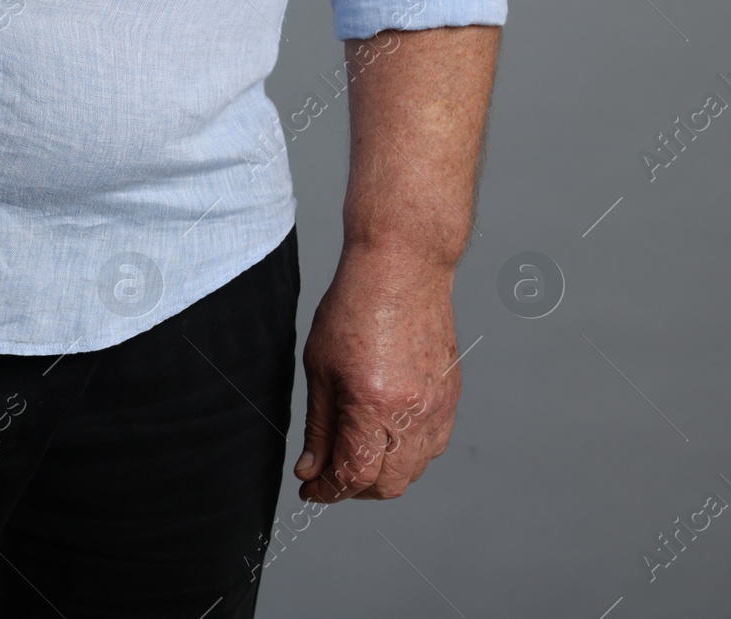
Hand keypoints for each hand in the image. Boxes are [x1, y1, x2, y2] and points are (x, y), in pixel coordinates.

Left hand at [293, 247, 460, 502]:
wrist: (403, 270)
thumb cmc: (356, 307)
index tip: (310, 491)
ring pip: (414, 470)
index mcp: (375, 406)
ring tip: (353, 454)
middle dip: (354, 489)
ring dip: (382, 474)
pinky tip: (383, 434)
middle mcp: (414, 414)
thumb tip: (311, 470)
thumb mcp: (319, 368)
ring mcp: (439, 408)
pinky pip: (432, 446)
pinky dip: (406, 453)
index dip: (328, 491)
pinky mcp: (451, 398)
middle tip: (327, 476)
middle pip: (388, 485)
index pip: (354, 476)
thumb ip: (318, 427)